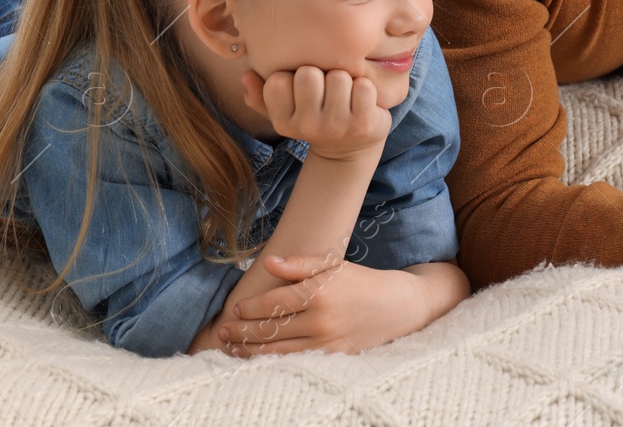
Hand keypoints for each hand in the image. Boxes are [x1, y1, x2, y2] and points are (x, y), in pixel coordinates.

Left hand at [217, 254, 468, 355]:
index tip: (236, 308)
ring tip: (232, 347)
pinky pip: (294, 361)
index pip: (273, 304)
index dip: (250, 308)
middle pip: (271, 329)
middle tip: (224, 331)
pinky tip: (258, 358)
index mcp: (320, 293)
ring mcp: (326, 342)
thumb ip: (300, 265)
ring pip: (278, 350)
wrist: (398, 306)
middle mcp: (321, 320)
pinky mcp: (331, 357)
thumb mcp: (333, 266)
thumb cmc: (362, 281)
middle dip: (242, 331)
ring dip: (251, 349)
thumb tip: (268, 263)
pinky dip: (271, 360)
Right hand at [242, 66, 390, 161]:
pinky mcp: (363, 123)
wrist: (351, 149)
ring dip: (345, 79)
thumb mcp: (285, 111)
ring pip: (338, 76)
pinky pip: (363, 86)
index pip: (278, 80)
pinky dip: (366, 87)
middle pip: (308, 74)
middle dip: (320, 74)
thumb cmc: (316, 119)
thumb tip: (246, 74)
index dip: (292, 76)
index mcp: (283, 122)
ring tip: (345, 94)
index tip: (301, 89)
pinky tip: (362, 100)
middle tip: (327, 89)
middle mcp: (307, 127)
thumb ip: (261, 93)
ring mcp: (336, 126)